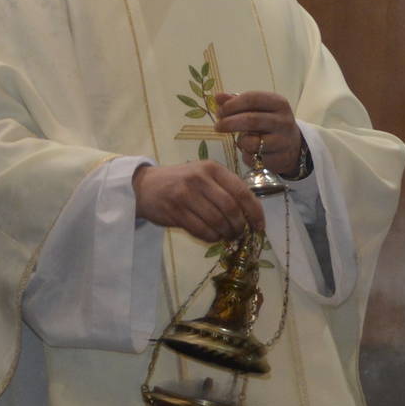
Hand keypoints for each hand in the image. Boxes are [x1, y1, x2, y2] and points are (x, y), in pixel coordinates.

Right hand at [134, 161, 265, 242]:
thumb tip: (250, 215)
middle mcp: (200, 178)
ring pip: (217, 221)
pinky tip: (213, 236)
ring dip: (226, 233)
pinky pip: (201, 230)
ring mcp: (186, 194)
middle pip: (231, 208)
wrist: (144, 186)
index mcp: (212, 168)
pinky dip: (211, 237)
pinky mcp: (175, 211)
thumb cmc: (180, 181)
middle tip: (240, 234)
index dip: (254, 211)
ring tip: (227, 236)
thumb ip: (225, 189)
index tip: (259, 226)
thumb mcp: (203, 175)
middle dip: (239, 226)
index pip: (241, 191)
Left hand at [213, 90, 303, 175]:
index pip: (252, 99)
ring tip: (240, 140)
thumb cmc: (269, 123)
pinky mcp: (279, 159)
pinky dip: (246, 154)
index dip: (232, 105)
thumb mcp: (258, 109)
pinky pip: (254, 158)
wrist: (293, 146)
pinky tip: (250, 151)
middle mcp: (283, 121)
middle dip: (229, 123)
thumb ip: (237, 102)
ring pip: (252, 142)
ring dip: (240, 141)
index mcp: (278, 103)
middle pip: (251, 120)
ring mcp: (283, 141)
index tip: (219, 111)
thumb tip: (218, 97)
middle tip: (217, 126)